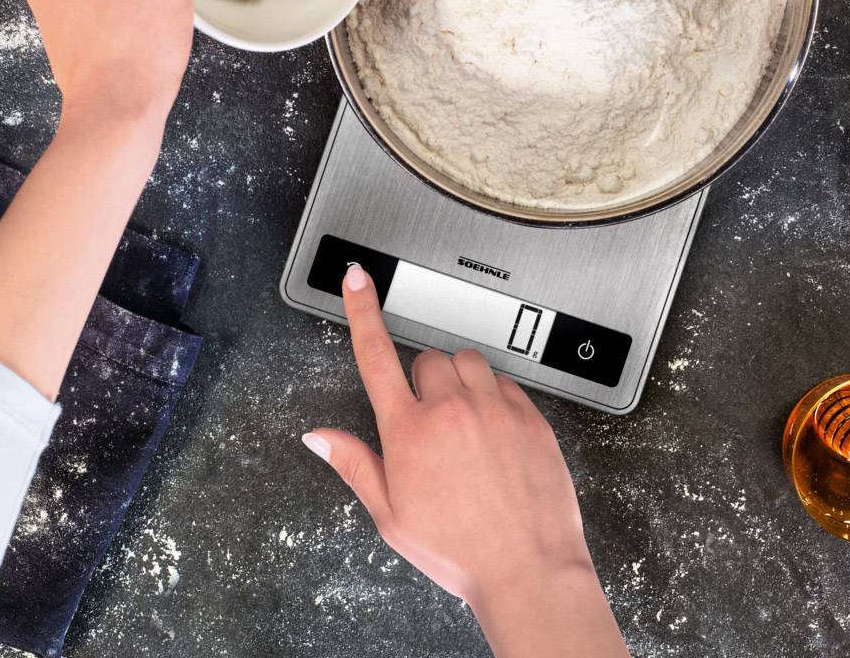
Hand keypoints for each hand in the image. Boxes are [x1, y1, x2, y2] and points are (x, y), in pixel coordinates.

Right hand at [304, 264, 629, 657]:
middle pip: (427, 359)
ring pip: (468, 363)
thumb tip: (319, 437)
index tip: (357, 278)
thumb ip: (355, 464)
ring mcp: (493, 408)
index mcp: (409, 432)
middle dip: (423, 383)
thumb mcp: (391, 515)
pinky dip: (496, 398)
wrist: (527, 570)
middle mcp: (451, 410)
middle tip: (430, 425)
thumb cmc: (459, 550)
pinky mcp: (529, 415)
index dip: (361, 310)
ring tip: (465, 426)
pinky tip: (494, 435)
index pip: (376, 354)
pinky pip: (505, 382)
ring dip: (461, 383)